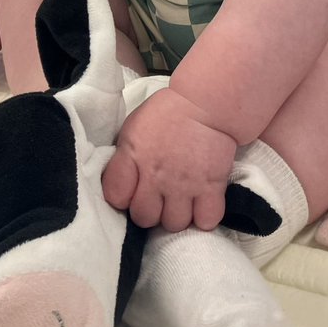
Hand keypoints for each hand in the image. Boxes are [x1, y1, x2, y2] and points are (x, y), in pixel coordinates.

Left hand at [102, 87, 235, 231]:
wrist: (206, 102)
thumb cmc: (168, 112)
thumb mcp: (134, 127)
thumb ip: (125, 158)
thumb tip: (122, 182)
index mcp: (133, 155)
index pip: (115, 197)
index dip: (123, 197)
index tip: (132, 190)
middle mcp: (156, 175)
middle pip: (144, 218)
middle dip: (150, 210)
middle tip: (159, 197)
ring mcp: (184, 184)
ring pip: (174, 224)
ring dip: (177, 214)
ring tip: (181, 199)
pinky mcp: (211, 187)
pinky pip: (205, 221)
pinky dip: (204, 217)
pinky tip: (201, 203)